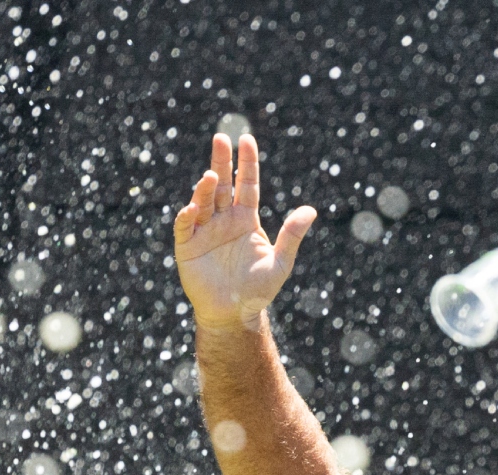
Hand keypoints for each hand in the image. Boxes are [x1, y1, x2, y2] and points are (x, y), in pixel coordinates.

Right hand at [172, 133, 315, 330]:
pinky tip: (193, 208)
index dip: (248, 164)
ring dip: (205, 188)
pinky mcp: (187, 246)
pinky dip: (187, 216)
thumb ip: (292, 236)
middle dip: (221, 162)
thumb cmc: (258, 289)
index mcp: (246, 220)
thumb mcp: (280, 262)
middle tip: (221, 138)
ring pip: (203, 202)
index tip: (247, 140)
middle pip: (222, 185)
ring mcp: (204, 231)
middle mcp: (224, 220)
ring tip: (209, 176)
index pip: (247, 185)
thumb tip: (311, 210)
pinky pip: (186, 227)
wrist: (235, 313)